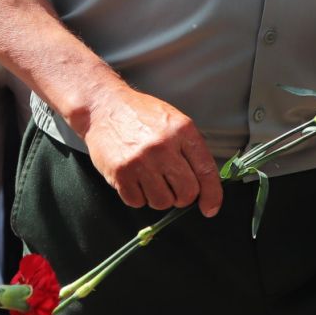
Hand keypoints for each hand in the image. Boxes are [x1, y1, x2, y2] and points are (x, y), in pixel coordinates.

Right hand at [78, 85, 222, 216]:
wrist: (103, 106)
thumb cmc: (141, 115)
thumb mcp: (174, 121)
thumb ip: (191, 149)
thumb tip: (205, 186)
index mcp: (182, 130)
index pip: (206, 171)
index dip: (212, 195)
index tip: (210, 208)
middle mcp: (163, 146)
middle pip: (186, 192)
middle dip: (182, 197)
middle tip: (173, 187)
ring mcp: (141, 161)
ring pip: (162, 202)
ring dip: (158, 197)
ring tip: (150, 179)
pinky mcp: (121, 173)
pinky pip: (137, 202)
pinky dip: (137, 196)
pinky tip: (134, 179)